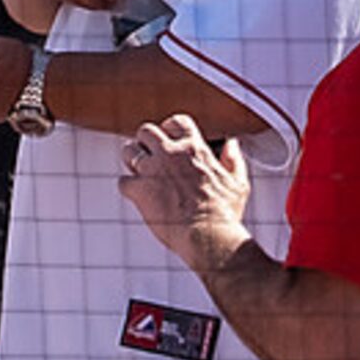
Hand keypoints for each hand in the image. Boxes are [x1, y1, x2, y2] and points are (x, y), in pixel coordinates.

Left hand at [116, 116, 251, 274]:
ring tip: (139, 173)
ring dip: (132, 160)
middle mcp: (170, 153)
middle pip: (146, 131)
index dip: (170, 129)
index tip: (170, 139)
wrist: (208, 236)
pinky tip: (139, 197)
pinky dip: (129, 189)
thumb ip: (233, 160)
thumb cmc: (224, 214)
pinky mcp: (139, 189)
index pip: (176, 122)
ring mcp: (152, 170)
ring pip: (129, 151)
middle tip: (150, 157)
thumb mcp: (237, 183)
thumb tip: (232, 145)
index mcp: (194, 148)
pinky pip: (123, 182)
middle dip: (146, 143)